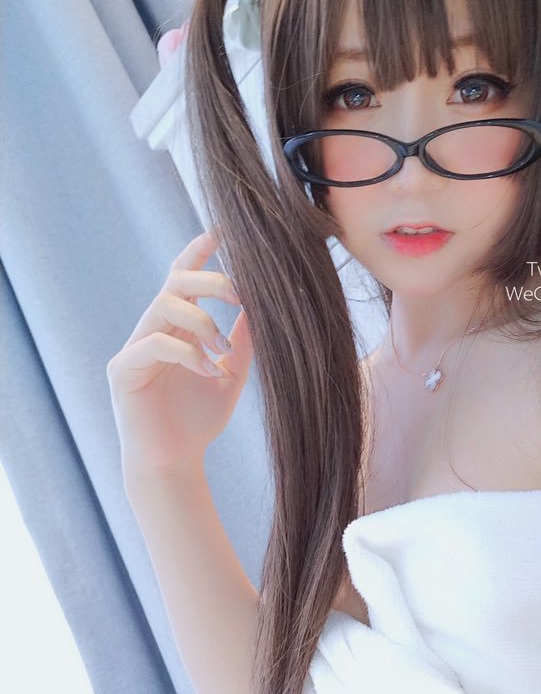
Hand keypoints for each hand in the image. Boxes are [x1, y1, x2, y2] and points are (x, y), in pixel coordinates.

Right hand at [107, 230, 253, 478]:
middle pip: (176, 283)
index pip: (183, 278)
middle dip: (210, 281)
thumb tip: (263, 306)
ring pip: (164, 307)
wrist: (174, 463)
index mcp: (176, 327)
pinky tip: (209, 371)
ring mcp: (135, 348)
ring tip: (221, 351)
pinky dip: (186, 354)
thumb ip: (243, 342)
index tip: (222, 230)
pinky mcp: (123, 371)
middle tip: (241, 295)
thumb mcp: (231, 374)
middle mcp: (152, 330)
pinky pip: (153, 345)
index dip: (198, 251)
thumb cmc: (199, 421)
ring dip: (202, 323)